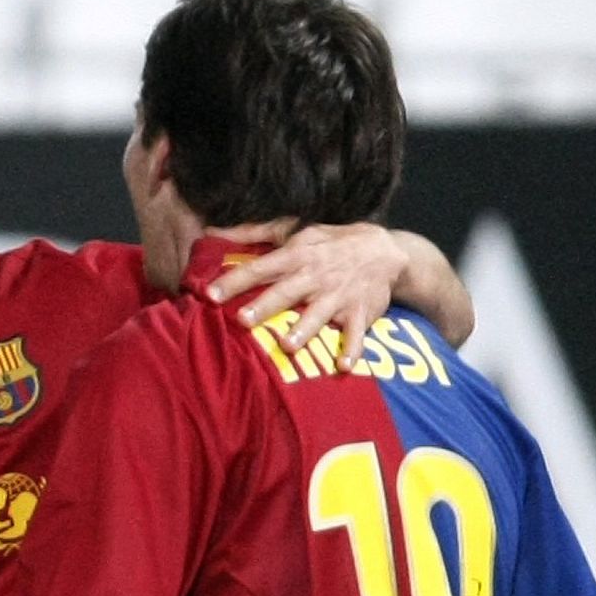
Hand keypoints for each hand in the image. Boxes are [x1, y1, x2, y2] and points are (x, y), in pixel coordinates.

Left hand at [203, 219, 406, 370]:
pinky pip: (357, 333)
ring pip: (319, 314)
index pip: (260, 268)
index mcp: (296, 255)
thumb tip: (211, 233)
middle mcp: (316, 276)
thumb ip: (253, 233)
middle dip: (265, 305)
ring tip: (287, 345)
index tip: (210, 293)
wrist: (385, 250)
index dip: (235, 280)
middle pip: (286, 292)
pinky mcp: (361, 312)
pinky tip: (343, 366)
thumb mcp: (295, 229)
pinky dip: (353, 349)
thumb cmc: (330, 242)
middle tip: (242, 319)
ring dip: (304, 330)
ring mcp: (339, 295)